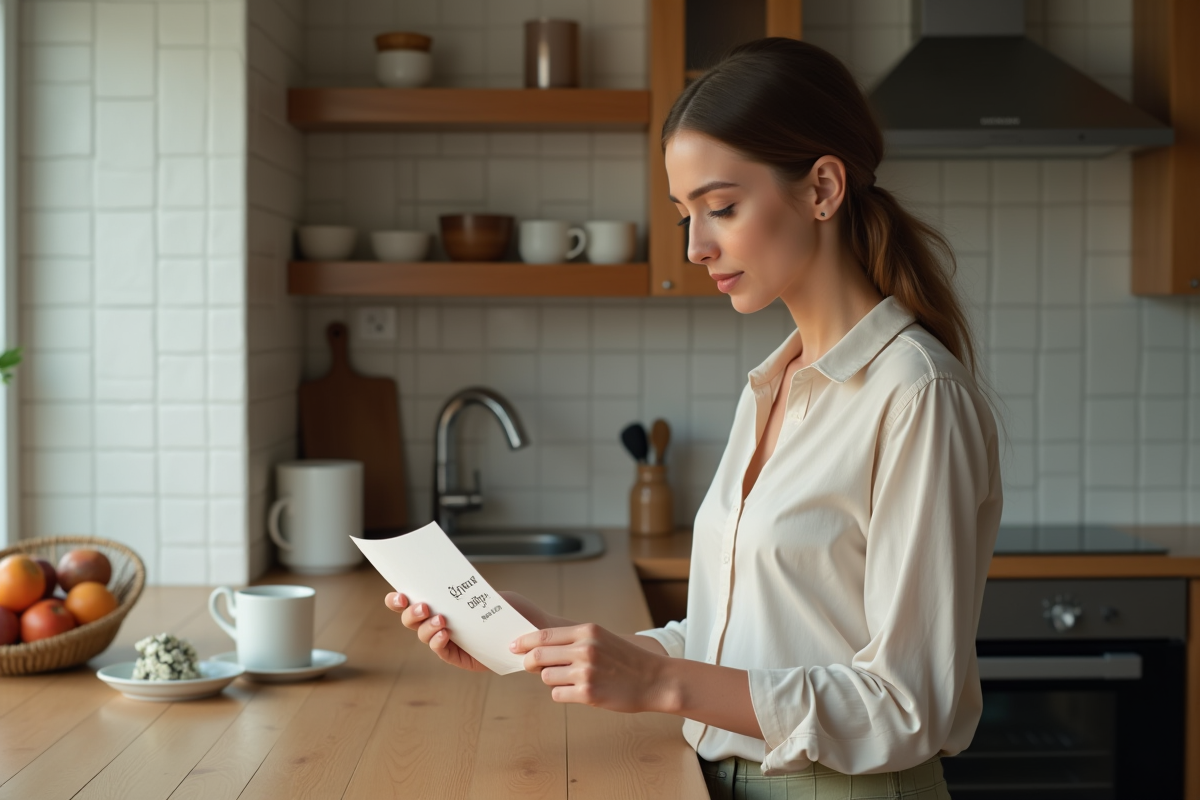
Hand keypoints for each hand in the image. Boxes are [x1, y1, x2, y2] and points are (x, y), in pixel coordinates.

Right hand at [383, 590, 568, 672]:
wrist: (533, 631)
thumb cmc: (511, 610)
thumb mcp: (488, 593)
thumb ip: (466, 591)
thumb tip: (446, 581)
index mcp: (444, 604)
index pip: (414, 599)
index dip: (400, 598)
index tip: (397, 592)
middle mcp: (441, 622)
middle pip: (412, 619)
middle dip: (410, 611)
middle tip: (422, 605)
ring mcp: (448, 641)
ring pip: (424, 635)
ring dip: (427, 626)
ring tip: (440, 619)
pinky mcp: (459, 658)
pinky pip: (442, 651)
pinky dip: (438, 641)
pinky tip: (444, 633)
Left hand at [510, 623, 672, 712]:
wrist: (655, 679)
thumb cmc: (626, 659)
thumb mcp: (601, 638)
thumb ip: (573, 641)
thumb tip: (538, 648)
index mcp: (587, 631)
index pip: (543, 635)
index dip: (523, 642)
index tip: (513, 646)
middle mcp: (585, 649)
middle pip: (538, 656)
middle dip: (529, 662)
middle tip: (528, 666)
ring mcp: (586, 672)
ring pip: (546, 677)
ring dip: (551, 679)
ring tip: (569, 679)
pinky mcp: (588, 694)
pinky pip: (557, 694)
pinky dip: (562, 694)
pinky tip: (578, 691)